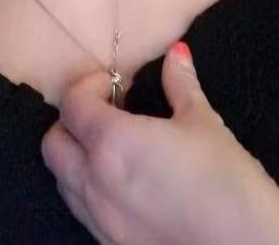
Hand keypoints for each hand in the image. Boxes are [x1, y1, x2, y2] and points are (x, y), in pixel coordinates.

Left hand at [40, 42, 278, 244]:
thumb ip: (180, 82)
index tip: (113, 84)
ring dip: (75, 157)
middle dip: (71, 122)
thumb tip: (176, 52)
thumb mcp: (202, 122)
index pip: (72, 104)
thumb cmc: (225, 179)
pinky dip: (88, 188)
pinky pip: (81, 209)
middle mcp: (93, 181)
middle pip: (53, 143)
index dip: (87, 86)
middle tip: (106, 113)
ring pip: (62, 180)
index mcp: (111, 142)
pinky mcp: (109, 244)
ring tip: (113, 148)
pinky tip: (123, 184)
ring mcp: (98, 218)